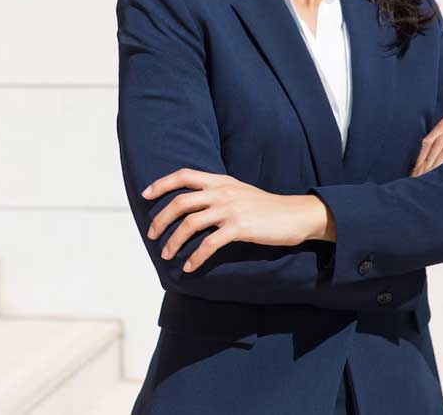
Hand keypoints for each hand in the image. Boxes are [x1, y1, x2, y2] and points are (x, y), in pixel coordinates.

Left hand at [141, 168, 322, 272]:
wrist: (296, 215)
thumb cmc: (266, 207)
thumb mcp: (239, 191)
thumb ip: (218, 192)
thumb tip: (194, 203)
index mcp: (220, 181)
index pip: (184, 175)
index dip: (162, 183)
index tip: (146, 195)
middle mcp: (222, 191)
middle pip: (180, 201)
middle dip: (161, 219)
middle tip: (152, 235)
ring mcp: (230, 209)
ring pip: (190, 223)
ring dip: (174, 242)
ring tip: (166, 255)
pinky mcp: (240, 228)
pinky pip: (209, 244)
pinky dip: (195, 257)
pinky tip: (189, 268)